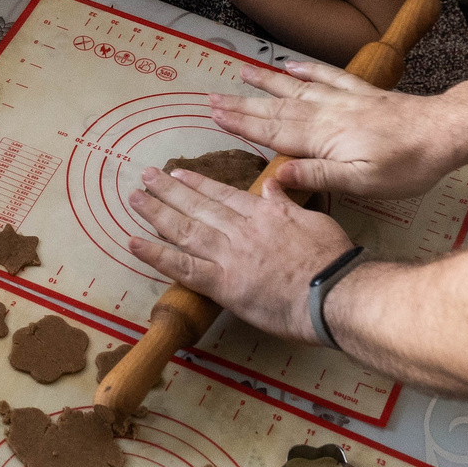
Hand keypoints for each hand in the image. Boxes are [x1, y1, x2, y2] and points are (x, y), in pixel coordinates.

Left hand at [125, 168, 355, 344]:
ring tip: (135, 198)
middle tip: (146, 176)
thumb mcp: (314, 219)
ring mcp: (229, 256)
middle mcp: (240, 230)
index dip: (198, 184)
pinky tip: (133, 243)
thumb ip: (287, 202)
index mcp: (263, 214)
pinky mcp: (223, 285)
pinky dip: (156, 255)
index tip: (179, 174)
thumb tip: (272, 184)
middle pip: (199, 206)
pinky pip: (183, 268)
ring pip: (186, 229)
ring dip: (157, 212)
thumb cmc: (332, 260)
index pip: (224, 195)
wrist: (334, 291)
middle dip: (169, 190)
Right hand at [210, 60, 467, 200]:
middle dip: (242, 104)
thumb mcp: (362, 182)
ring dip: (266, 82)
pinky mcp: (362, 93)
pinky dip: (306, 69)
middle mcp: (326, 113)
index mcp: (322, 137)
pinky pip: (327, 76)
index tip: (213, 115)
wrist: (445, 132)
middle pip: (276, 108)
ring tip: (241, 73)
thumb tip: (275, 177)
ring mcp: (343, 100)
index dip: (241, 124)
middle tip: (211, 97)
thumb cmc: (406, 165)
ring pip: (296, 88)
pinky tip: (290, 65)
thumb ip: (317, 177)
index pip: (272, 130)